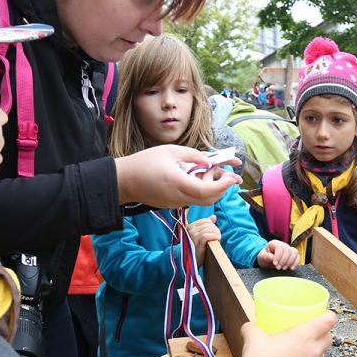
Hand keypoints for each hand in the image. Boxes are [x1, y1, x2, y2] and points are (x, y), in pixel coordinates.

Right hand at [115, 145, 241, 207]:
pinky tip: (201, 179)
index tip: (231, 176)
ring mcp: (175, 203)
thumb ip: (194, 156)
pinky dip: (202, 191)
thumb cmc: (145, 162)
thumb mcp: (170, 151)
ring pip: (202, 201)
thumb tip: (212, 160)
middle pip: (209, 200)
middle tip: (230, 176)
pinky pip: (192, 200)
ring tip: (216, 174)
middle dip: (223, 189)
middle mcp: (178, 197)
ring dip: (213, 190)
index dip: (223, 185)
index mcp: (177, 182)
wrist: (124, 181)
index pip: (207, 191)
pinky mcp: (173, 205)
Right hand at [187, 216, 221, 265]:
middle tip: (217, 237)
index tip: (215, 233)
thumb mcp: (203, 235)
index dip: (212, 225)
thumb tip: (214, 216)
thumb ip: (207, 225)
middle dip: (215, 230)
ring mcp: (193, 236)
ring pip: (209, 229)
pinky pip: (207, 235)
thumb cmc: (199, 248)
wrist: (194, 261)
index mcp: (191, 226)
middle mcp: (190, 230)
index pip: (205, 220)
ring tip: (218, 239)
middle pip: (208, 224)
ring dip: (216, 233)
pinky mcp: (197, 242)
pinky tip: (218, 239)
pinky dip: (214, 236)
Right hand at [239, 312, 335, 356]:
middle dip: (325, 332)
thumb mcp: (253, 335)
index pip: (328, 321)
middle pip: (329, 338)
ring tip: (305, 348)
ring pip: (324, 355)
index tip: (325, 314)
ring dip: (319, 349)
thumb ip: (252, 327)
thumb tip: (249, 326)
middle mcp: (313, 351)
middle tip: (314, 330)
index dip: (329, 315)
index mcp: (304, 335)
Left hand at [256, 240, 299, 270]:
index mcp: (274, 243)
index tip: (274, 264)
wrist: (267, 260)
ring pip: (295, 252)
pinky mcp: (293, 255)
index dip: (278, 256)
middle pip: (288, 250)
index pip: (280, 248)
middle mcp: (283, 245)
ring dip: (290, 262)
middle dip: (284, 260)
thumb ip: (265, 257)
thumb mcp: (261, 257)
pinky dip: (296, 262)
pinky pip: (298, 256)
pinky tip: (291, 268)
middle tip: (278, 268)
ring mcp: (289, 249)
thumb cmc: (264, 257)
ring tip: (284, 268)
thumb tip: (271, 257)